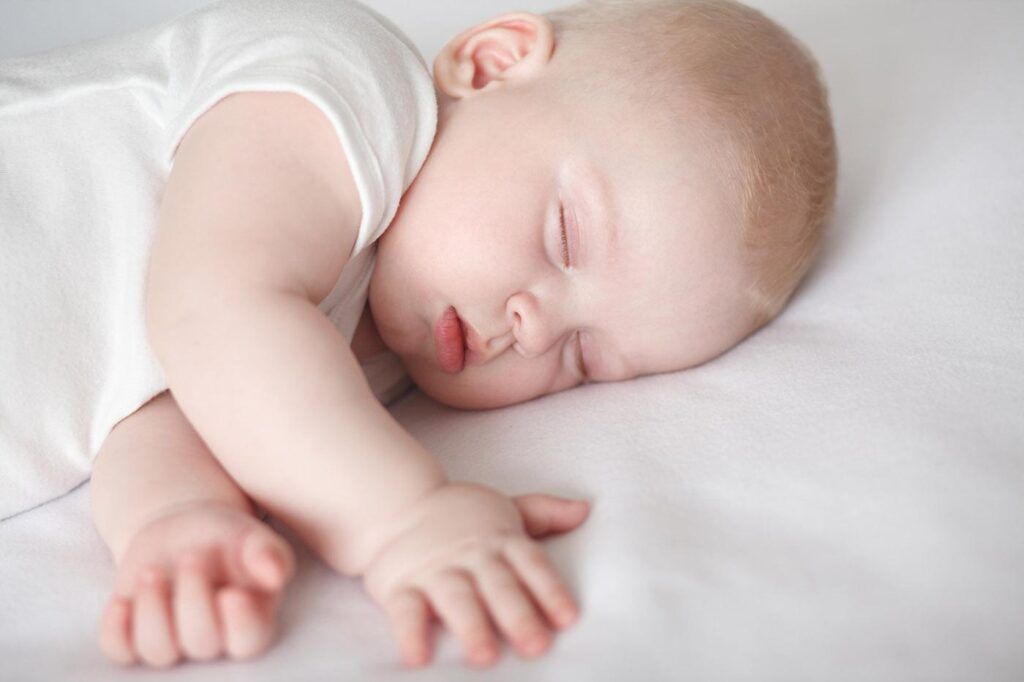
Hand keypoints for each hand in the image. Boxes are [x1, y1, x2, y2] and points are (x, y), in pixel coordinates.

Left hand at [98, 500, 295, 666]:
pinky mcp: (134, 636)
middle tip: (192, 557)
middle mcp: (213, 639)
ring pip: (159, 651)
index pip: (249, 640)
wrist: (181, 530)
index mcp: (251, 618)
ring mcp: (172, 641)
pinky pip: (120, 650)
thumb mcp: (248, 535)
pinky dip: (116, 631)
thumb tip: (277, 575)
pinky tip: (121, 602)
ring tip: (152, 571)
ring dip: (151, 612)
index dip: (240, 625)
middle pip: (202, 644)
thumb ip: (267, 553)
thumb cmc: (224, 536)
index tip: (231, 593)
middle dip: (193, 601)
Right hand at [361, 482, 589, 667]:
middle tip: (536, 646)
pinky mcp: (399, 585)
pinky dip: (410, 633)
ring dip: (470, 626)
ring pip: (455, 598)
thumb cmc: (461, 518)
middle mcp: (470, 555)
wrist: (396, 504)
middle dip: (517, 614)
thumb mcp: (504, 509)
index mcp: (500, 539)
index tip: (568, 618)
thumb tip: (583, 509)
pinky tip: (418, 657)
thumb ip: (543, 513)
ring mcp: (435, 570)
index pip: (531, 564)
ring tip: (485, 657)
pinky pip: (405, 610)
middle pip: (498, 585)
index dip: (549, 590)